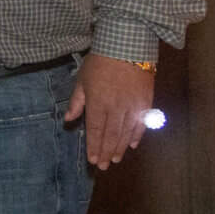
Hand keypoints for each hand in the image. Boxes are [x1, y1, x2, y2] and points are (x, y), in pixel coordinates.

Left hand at [64, 54, 153, 170]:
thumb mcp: (82, 80)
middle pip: (111, 135)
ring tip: (116, 159)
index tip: (92, 160)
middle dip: (106, 152)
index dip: (94, 146)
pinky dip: (137, 135)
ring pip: (126, 132)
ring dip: (121, 147)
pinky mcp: (146, 101)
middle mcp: (116, 108)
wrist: (127, 46)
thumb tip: (68, 119)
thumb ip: (77, 102)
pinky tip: (133, 145)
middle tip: (104, 166)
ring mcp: (133, 106)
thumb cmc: (100, 62)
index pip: (95, 130)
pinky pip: (142, 122)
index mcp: (98, 103)